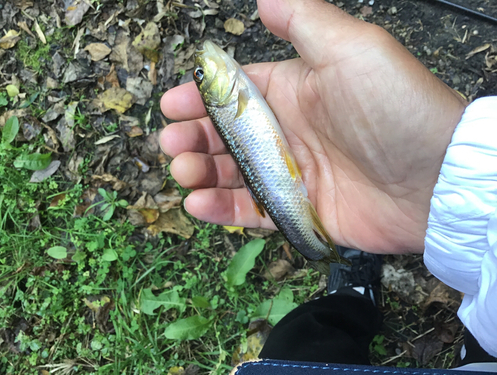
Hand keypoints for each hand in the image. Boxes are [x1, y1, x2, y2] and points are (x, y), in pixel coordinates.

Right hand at [159, 0, 466, 253]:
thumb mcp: (352, 49)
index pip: (235, 91)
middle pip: (226, 134)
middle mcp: (289, 131)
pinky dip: (223, 209)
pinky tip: (199, 203)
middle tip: (172, 144)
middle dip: (193, 137)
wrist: (435, 177)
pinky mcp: (300, 209)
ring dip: (201, 172)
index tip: (172, 104)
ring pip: (233, 173)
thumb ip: (305, 22)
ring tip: (182, 172)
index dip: (200, 97)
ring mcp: (293, 172)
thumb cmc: (395, 108)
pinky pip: (252, 210)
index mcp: (294, 90)